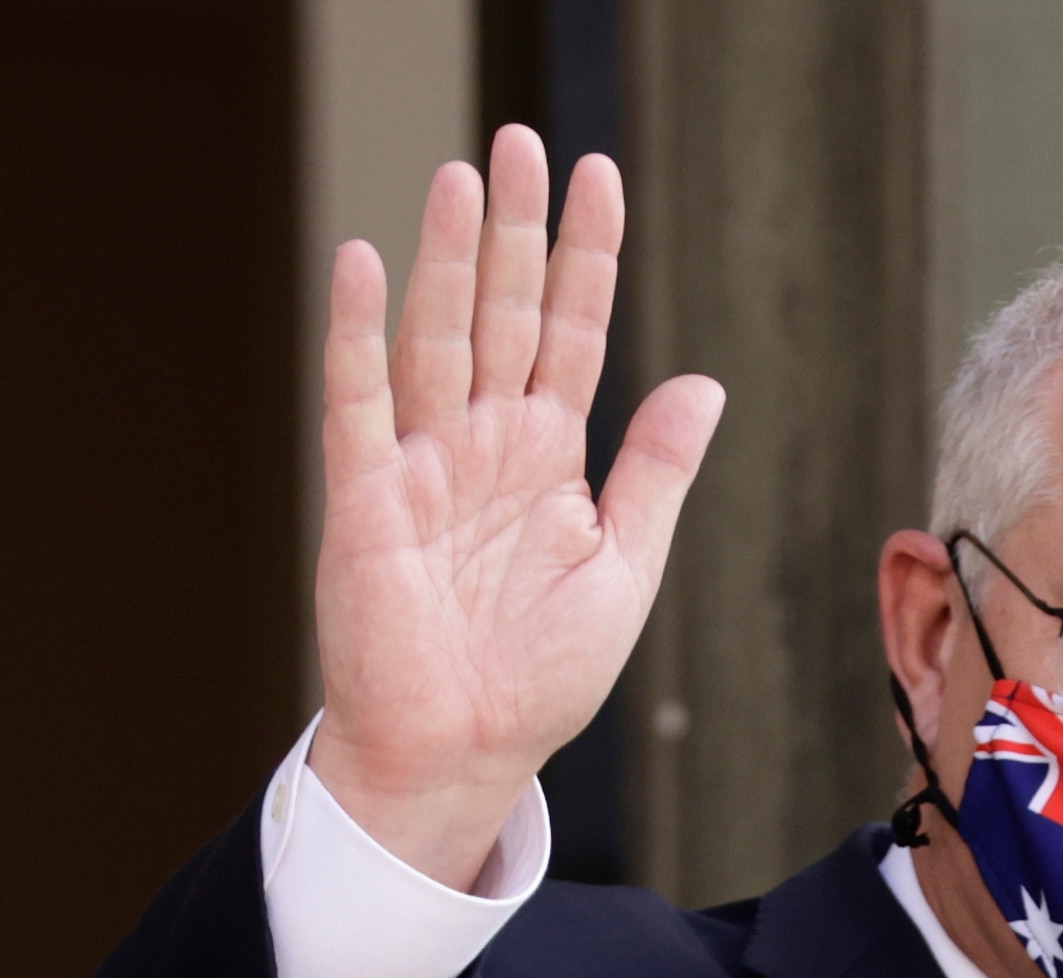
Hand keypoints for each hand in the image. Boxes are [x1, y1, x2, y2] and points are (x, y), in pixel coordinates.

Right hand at [305, 126, 723, 887]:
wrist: (469, 750)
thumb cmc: (541, 674)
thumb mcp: (624, 566)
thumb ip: (654, 472)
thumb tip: (703, 382)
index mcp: (549, 457)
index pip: (570, 332)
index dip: (584, 258)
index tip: (598, 177)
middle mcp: (484, 444)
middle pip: (501, 314)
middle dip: (513, 230)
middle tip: (522, 141)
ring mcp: (423, 464)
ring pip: (439, 338)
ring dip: (449, 259)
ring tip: (462, 176)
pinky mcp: (367, 498)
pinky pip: (359, 401)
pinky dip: (360, 334)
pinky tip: (368, 264)